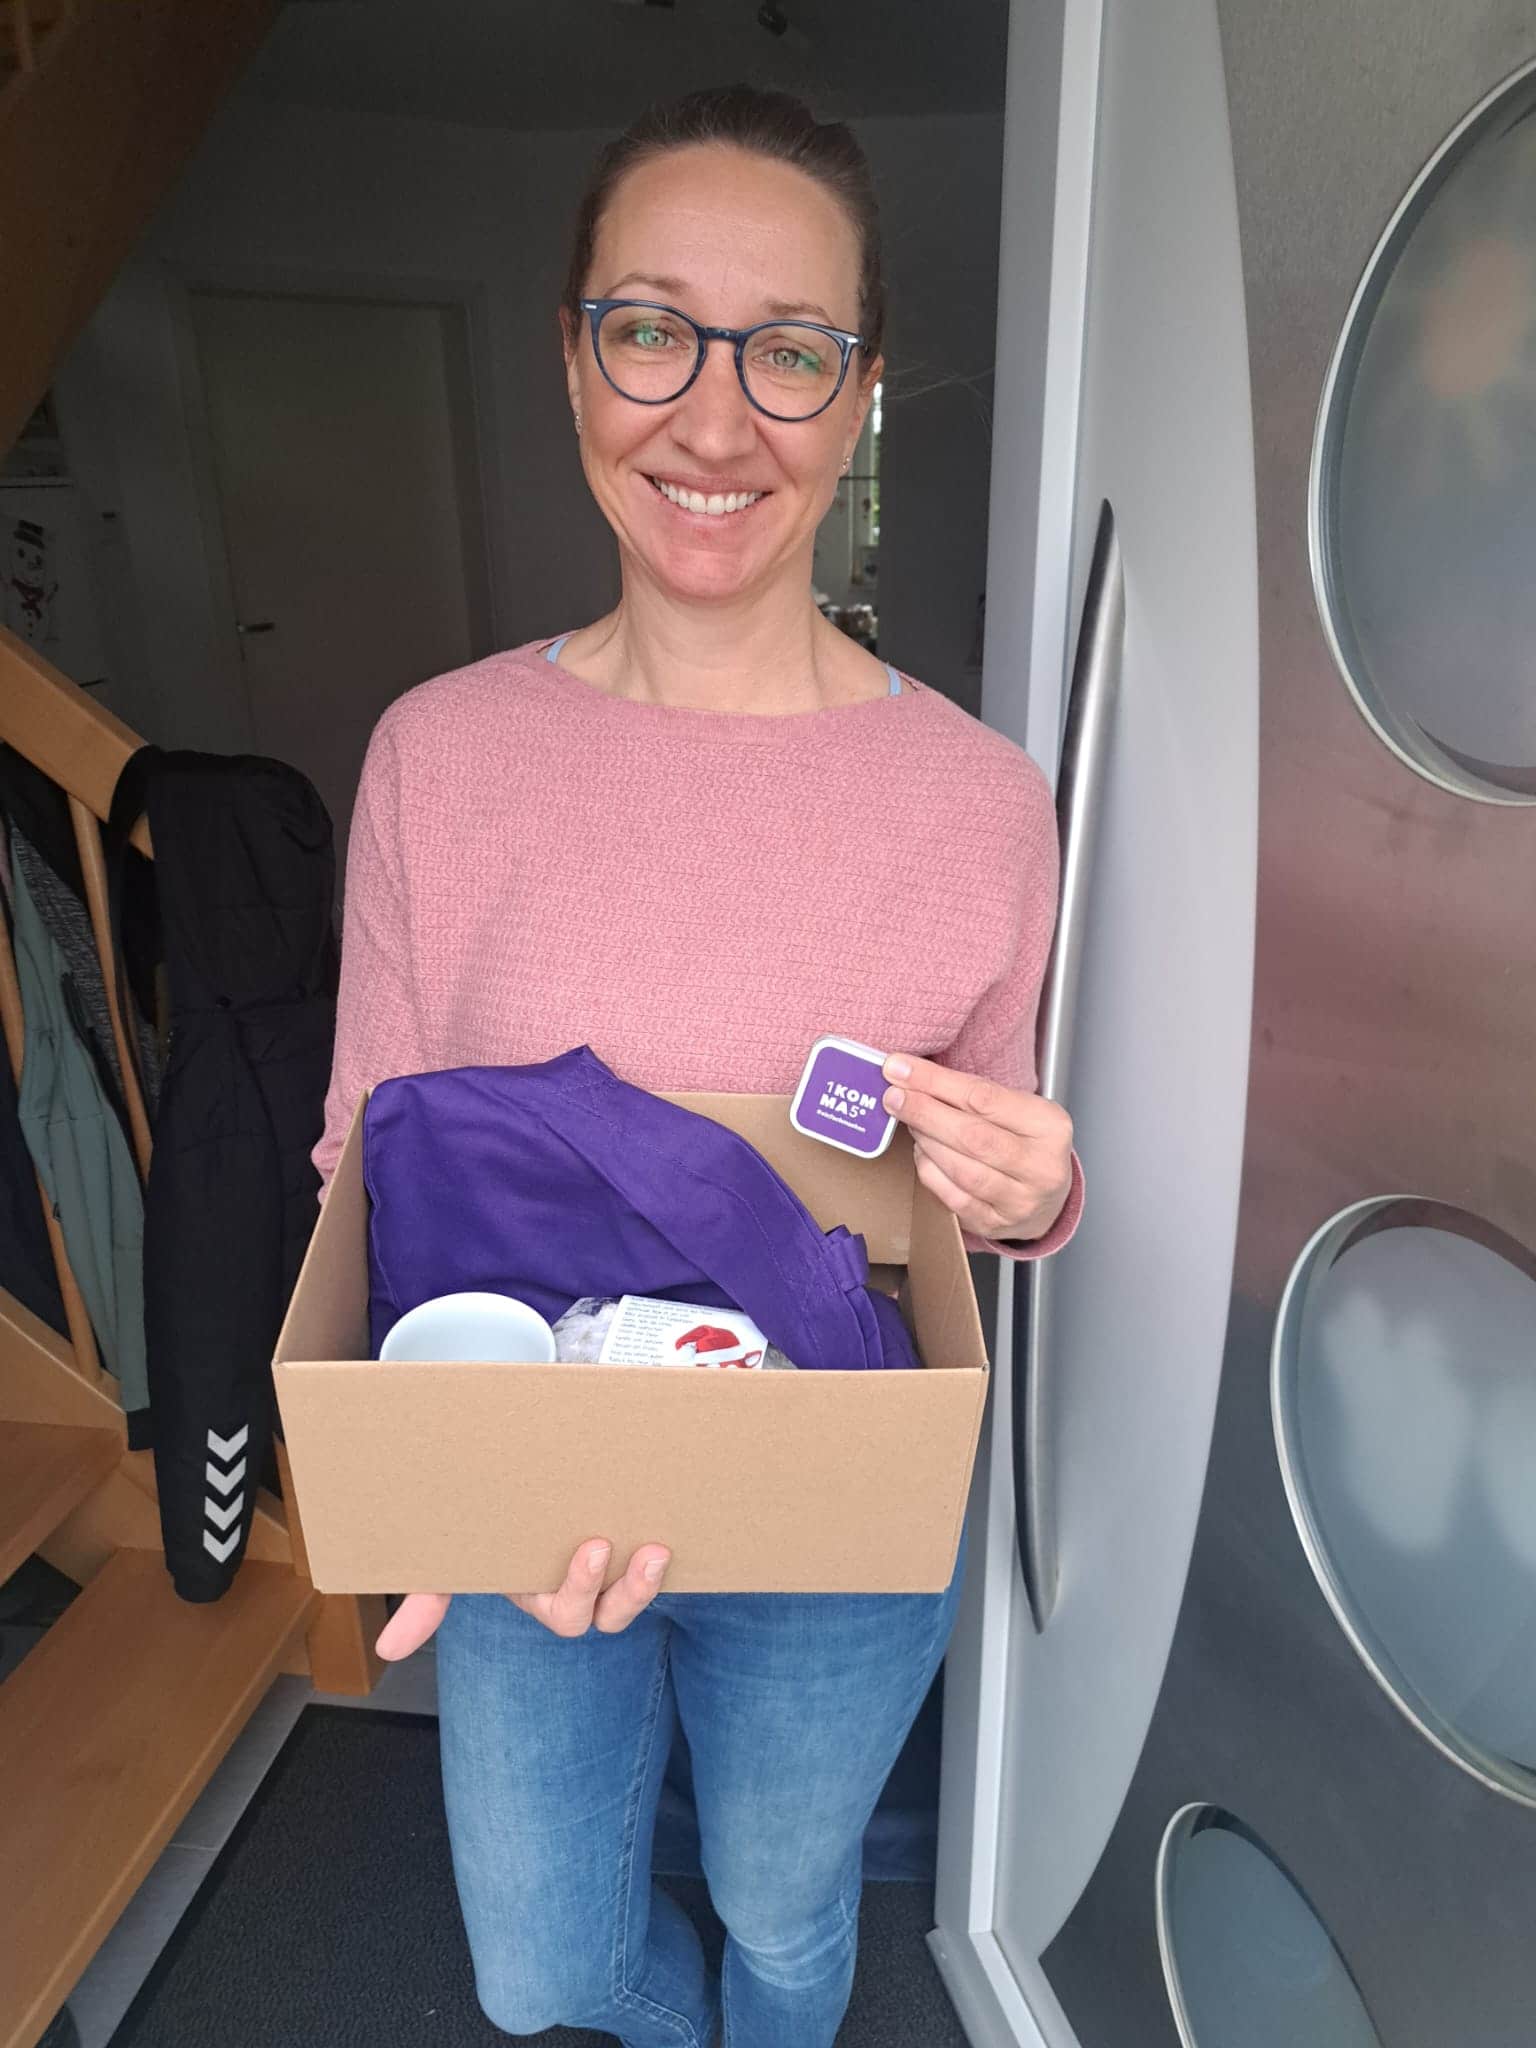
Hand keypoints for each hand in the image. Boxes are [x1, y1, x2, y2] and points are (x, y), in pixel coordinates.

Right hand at [374, 1539, 671, 1658]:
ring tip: (659, 1549)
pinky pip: (660, 1556)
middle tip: (619, 1543)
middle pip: (609, 1612)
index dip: (583, 1587)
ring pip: (637, 1594)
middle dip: (623, 1589)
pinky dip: (675, 1547)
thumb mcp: (454, 1550)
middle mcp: (582, 1585)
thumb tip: (389, 1648)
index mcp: (540, 1591)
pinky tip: (684, 1518)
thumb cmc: (487, 1512)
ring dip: (649, 1582)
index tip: (596, 1548)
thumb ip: (427, 1595)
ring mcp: (614, 1562)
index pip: (568, 1611)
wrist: (523, 1454)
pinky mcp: (639, 1530)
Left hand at [881, 1053, 1073, 1243]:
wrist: (1049, 1198)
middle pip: (972, 1136)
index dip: (935, 1081)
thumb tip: (909, 1073)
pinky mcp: (996, 1225)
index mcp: (1049, 1126)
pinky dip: (930, 1172)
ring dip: (926, 1142)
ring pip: (961, 1170)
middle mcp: (1040, 1166)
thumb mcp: (1017, 1109)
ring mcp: (1020, 1201)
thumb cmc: (1026, 1142)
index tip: (900, 1068)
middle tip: (893, 1097)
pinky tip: (922, 1154)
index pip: (983, 1097)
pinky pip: (954, 1198)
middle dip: (924, 1112)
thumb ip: (971, 1092)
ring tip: (909, 1123)